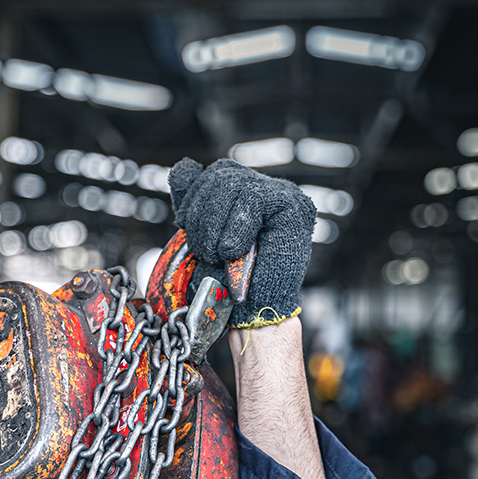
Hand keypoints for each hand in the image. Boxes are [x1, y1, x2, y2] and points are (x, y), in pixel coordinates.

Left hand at [168, 157, 316, 328]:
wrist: (251, 312)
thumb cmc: (228, 281)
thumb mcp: (200, 234)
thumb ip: (193, 201)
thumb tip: (183, 166)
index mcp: (245, 193)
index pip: (212, 173)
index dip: (192, 201)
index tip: (187, 229)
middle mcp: (267, 188)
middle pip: (220, 174)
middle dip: (201, 217)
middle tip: (206, 251)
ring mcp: (283, 194)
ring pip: (233, 183)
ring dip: (215, 226)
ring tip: (221, 255)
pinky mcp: (294, 206)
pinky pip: (253, 198)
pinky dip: (235, 229)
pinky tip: (235, 251)